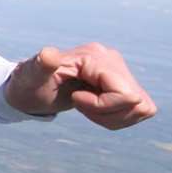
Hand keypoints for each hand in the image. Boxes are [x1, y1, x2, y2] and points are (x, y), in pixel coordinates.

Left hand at [6, 43, 156, 129]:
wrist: (31, 87)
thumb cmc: (29, 84)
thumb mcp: (31, 77)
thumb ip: (41, 65)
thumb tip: (48, 54)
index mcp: (95, 56)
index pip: (125, 94)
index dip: (102, 107)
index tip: (75, 99)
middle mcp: (112, 59)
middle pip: (137, 102)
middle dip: (108, 114)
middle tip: (80, 105)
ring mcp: (120, 71)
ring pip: (143, 108)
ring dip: (114, 117)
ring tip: (87, 107)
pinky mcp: (124, 83)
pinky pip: (140, 109)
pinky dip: (118, 118)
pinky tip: (96, 109)